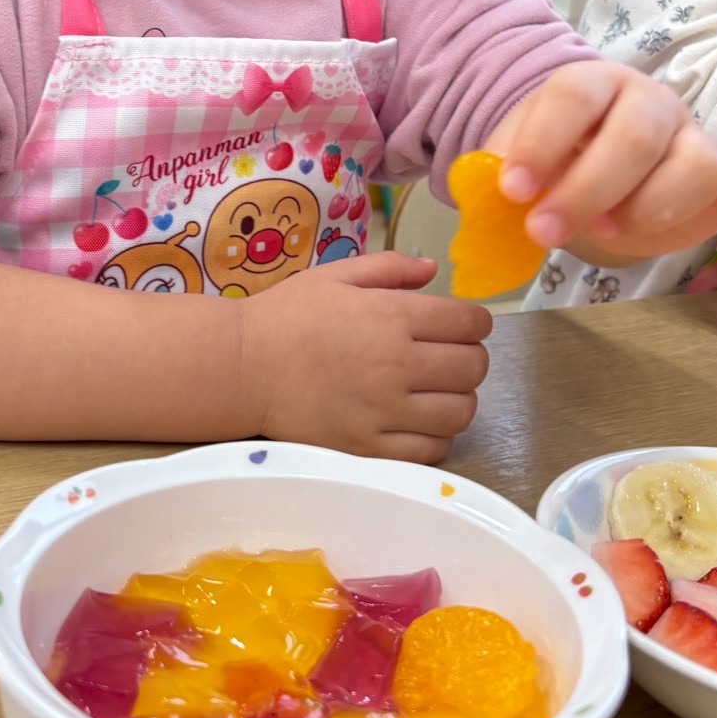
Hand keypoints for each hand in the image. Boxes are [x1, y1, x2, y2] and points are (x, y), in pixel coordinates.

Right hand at [241, 252, 490, 461]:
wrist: (241, 368)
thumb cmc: (287, 316)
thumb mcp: (337, 275)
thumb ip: (391, 268)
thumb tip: (433, 269)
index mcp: (393, 317)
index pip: (470, 323)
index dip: (475, 322)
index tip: (462, 325)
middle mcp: (398, 365)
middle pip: (473, 368)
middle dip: (470, 358)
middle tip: (450, 356)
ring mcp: (385, 412)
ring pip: (460, 413)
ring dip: (458, 398)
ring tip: (437, 390)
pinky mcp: (370, 448)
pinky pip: (430, 449)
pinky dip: (436, 436)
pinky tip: (419, 420)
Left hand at [489, 60, 716, 259]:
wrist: (591, 171)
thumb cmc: (556, 166)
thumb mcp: (521, 167)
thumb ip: (501, 176)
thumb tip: (485, 192)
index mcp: (591, 84)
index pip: (573, 95)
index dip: (542, 140)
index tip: (512, 189)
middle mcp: (648, 102)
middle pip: (633, 135)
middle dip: (587, 190)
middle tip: (543, 231)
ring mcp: (693, 136)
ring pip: (696, 161)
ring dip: (652, 205)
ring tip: (609, 232)